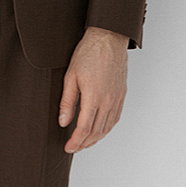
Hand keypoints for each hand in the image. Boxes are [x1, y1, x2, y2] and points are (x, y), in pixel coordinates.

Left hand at [58, 26, 129, 152]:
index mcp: (94, 97)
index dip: (75, 141)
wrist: (108, 38)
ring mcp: (117, 98)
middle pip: (97, 131)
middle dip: (85, 143)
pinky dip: (107, 128)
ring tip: (85, 143)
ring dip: (96, 138)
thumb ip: (67, 102)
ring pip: (108, 127)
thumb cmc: (88, 53)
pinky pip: (116, 117)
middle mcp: (108, 100)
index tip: (68, 147)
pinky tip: (100, 130)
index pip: (84, 128)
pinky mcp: (122, 94)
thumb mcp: (70, 77)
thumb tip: (63, 122)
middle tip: (74, 148)